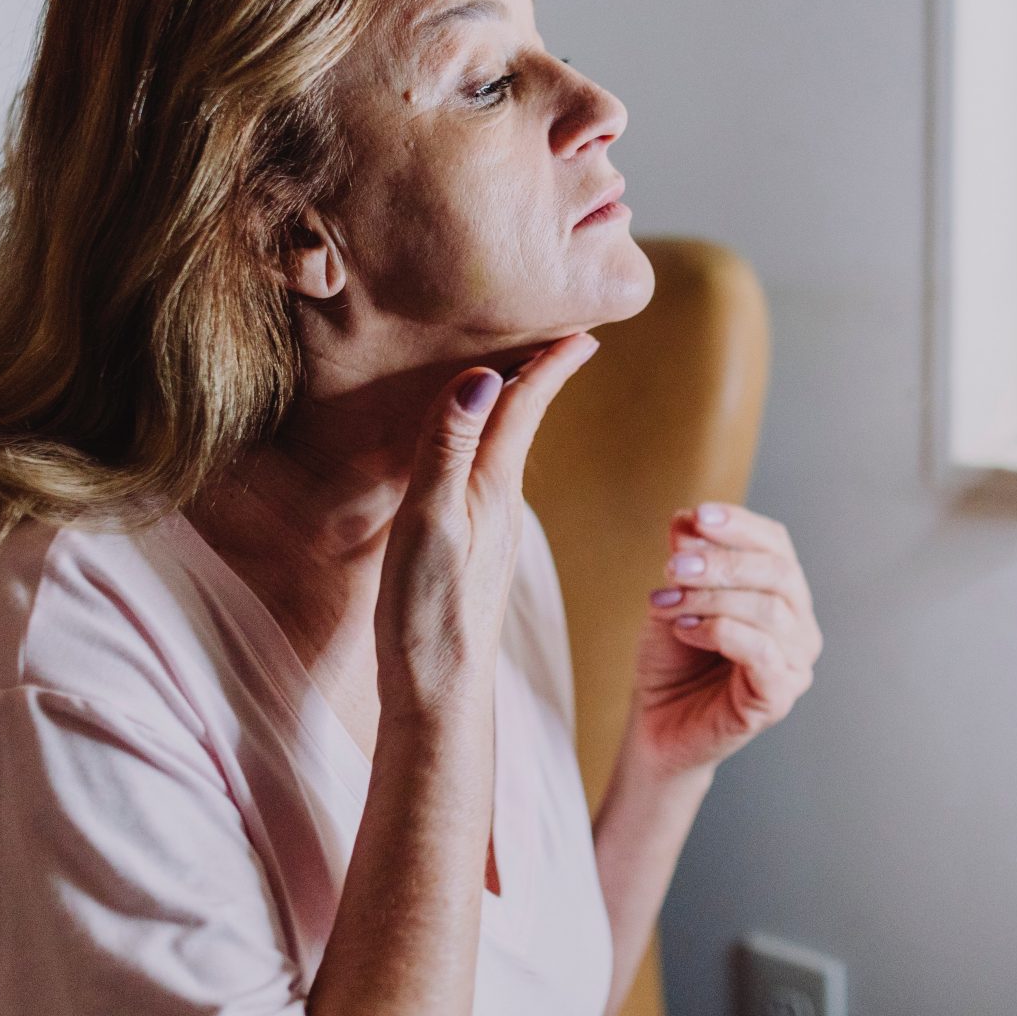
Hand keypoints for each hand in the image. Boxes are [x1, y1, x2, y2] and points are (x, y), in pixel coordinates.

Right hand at [376, 336, 598, 723]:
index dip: (551, 359)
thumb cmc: (430, 612)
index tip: (586, 322)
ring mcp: (488, 527)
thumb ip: (449, 449)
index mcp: (493, 484)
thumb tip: (481, 378)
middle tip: (560, 326)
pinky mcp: (471, 551)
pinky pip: (484, 475)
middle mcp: (499, 500)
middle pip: (520, 417)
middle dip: (537, 369)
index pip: (527, 404)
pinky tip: (479, 450)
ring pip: (503, 445)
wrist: (438, 694)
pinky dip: (487, 444)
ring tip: (520, 367)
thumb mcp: (432, 523)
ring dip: (514, 403)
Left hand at [628, 503, 820, 776]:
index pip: (776, 544)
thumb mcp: (673, 595)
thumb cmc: (673, 659)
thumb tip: (687, 518)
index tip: (697, 516)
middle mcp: (799, 625)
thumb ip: (685, 559)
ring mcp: (795, 663)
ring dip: (711, 598)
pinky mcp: (779, 697)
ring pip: (769, 610)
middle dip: (722, 562)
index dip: (740, 524)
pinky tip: (685, 629)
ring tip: (668, 603)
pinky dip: (719, 631)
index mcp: (781, 593)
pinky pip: (762, 653)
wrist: (656, 723)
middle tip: (672, 566)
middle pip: (779, 573)